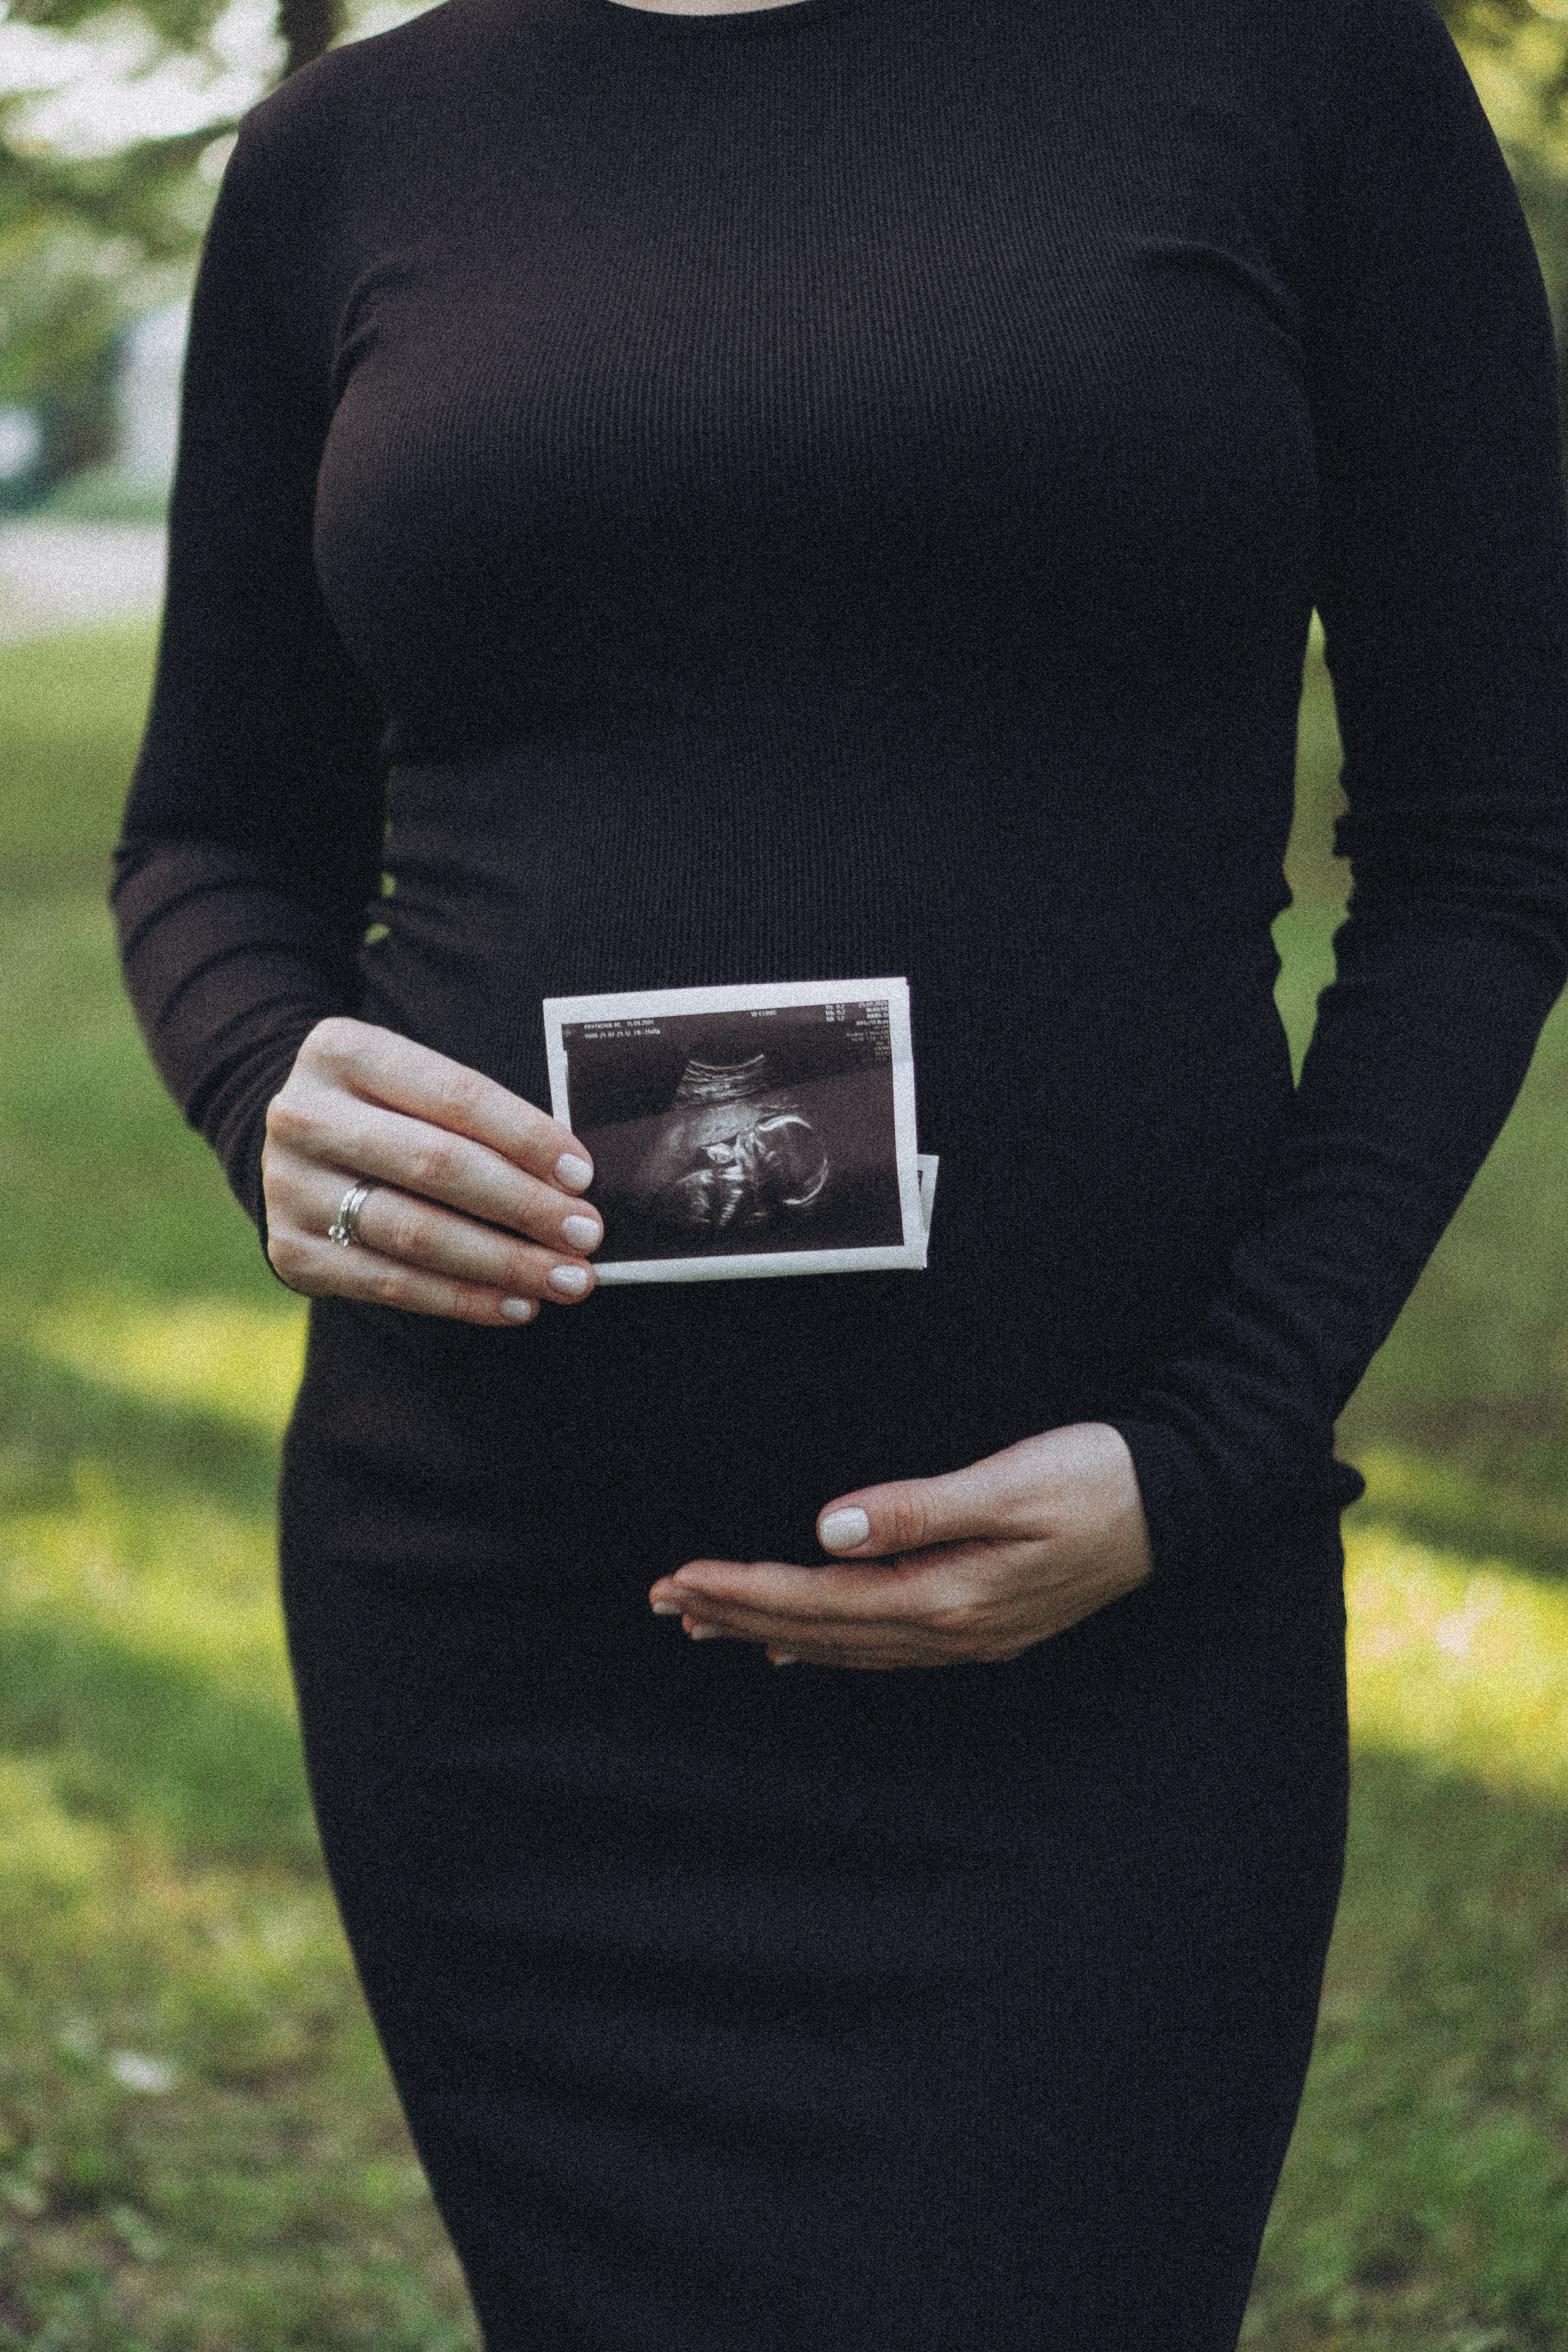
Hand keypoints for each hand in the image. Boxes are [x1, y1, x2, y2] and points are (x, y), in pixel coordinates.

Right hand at [262, 1017, 601, 1323]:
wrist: (298, 1144)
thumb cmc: (390, 1111)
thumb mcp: (418, 1085)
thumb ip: (481, 1119)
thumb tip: (570, 1183)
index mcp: (344, 1051)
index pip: (456, 1097)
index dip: (526, 1138)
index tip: (582, 1175)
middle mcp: (304, 1115)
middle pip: (436, 1166)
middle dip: (524, 1206)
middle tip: (585, 1234)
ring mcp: (289, 1185)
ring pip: (416, 1234)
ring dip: (504, 1263)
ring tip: (565, 1278)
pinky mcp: (290, 1249)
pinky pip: (391, 1284)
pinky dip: (463, 1300)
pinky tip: (517, 1305)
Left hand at [649, 1423, 1151, 1668]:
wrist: (1179, 1499)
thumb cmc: (1098, 1478)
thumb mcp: (1010, 1483)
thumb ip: (918, 1509)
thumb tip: (829, 1531)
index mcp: (951, 1595)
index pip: (820, 1600)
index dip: (745, 1591)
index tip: (682, 1579)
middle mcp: (953, 1629)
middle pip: (821, 1630)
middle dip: (738, 1613)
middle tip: (665, 1600)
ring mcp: (970, 1634)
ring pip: (847, 1644)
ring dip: (773, 1630)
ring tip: (708, 1620)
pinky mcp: (984, 1621)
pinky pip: (885, 1646)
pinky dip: (831, 1643)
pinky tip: (800, 1642)